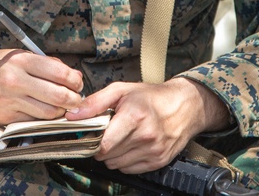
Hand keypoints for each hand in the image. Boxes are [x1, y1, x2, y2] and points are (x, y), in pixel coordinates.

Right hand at [0, 49, 84, 125]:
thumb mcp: (16, 55)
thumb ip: (44, 64)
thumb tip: (71, 75)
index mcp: (20, 61)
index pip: (60, 73)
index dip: (75, 80)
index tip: (77, 83)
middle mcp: (16, 81)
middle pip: (58, 96)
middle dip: (74, 99)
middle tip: (76, 99)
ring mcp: (10, 102)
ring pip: (48, 113)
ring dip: (60, 111)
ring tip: (61, 106)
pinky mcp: (5, 118)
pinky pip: (33, 121)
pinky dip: (43, 118)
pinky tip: (43, 111)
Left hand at [66, 78, 231, 173]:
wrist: (185, 106)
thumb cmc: (152, 96)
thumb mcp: (121, 90)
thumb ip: (95, 103)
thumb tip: (73, 115)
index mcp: (135, 116)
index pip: (104, 145)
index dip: (93, 142)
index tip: (92, 135)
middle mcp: (145, 136)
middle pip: (108, 156)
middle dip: (102, 147)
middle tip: (107, 134)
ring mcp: (153, 150)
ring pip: (117, 165)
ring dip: (113, 155)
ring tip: (121, 138)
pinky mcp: (159, 161)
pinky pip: (130, 170)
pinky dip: (125, 161)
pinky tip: (131, 146)